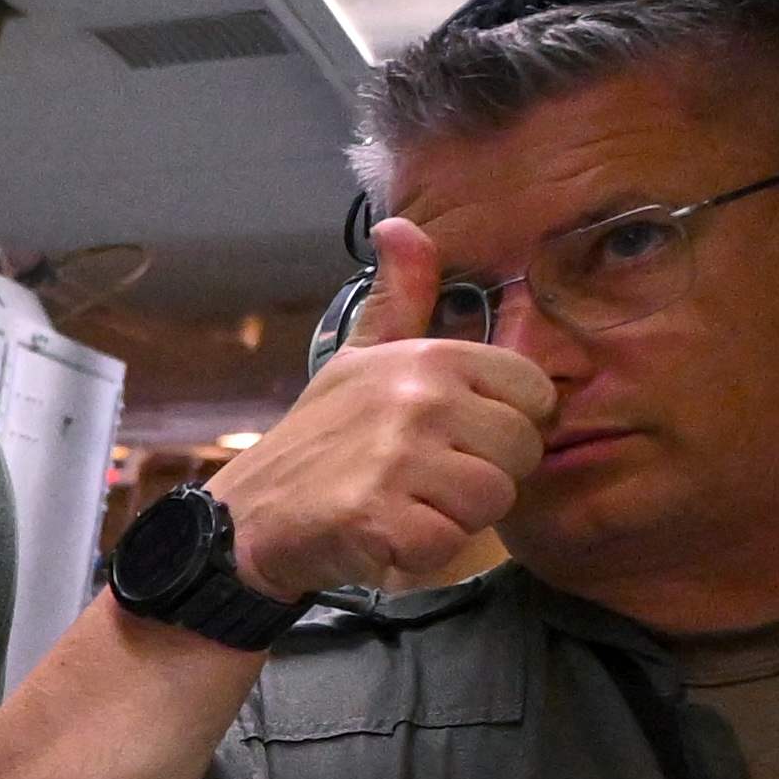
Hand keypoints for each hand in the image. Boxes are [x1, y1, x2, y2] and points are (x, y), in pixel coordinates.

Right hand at [214, 222, 552, 600]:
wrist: (244, 517)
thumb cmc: (317, 440)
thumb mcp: (359, 357)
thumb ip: (399, 297)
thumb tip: (399, 224)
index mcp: (430, 357)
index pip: (534, 394)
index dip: (504, 427)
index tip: (455, 440)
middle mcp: (419, 399)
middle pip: (521, 453)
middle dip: (482, 478)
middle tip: (424, 482)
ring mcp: (399, 458)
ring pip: (491, 502)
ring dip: (454, 520)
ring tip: (404, 507)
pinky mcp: (379, 518)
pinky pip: (447, 544)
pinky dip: (419, 554)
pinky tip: (384, 537)